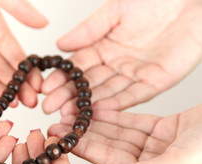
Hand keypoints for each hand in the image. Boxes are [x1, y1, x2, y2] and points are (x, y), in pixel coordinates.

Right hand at [42, 0, 201, 114]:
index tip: (45, 88)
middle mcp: (117, 63)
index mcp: (105, 46)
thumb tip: (60, 44)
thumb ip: (88, 30)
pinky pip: (133, 96)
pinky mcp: (156, 82)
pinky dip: (116, 104)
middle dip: (68, 97)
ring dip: (87, 105)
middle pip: (89, 84)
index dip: (61, 77)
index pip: (78, 66)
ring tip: (68, 115)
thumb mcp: (115, 10)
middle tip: (50, 108)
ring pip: (107, 93)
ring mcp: (135, 74)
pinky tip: (98, 111)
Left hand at [49, 104, 201, 163]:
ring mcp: (154, 146)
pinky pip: (132, 120)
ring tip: (72, 110)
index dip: (84, 148)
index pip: (108, 161)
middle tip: (60, 121)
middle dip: (84, 132)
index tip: (62, 138)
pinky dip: (115, 114)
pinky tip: (96, 107)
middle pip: (109, 145)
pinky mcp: (161, 129)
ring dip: (95, 121)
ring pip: (118, 131)